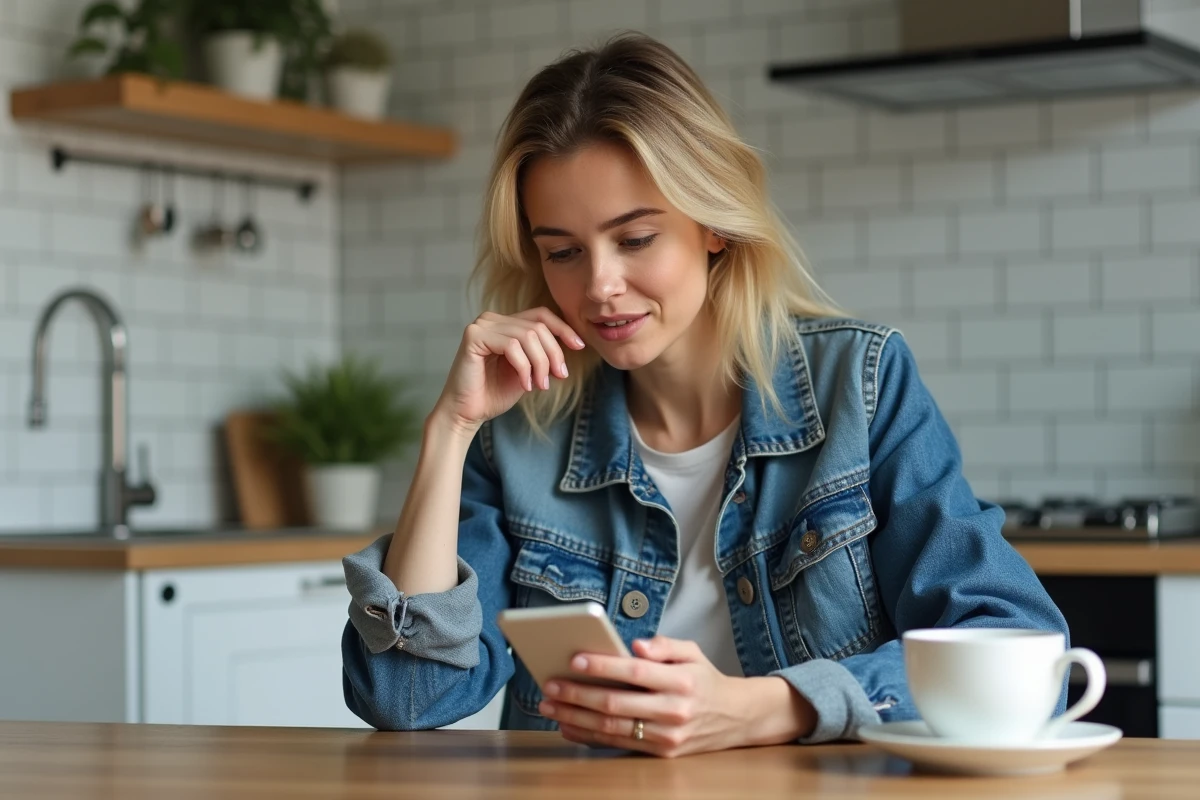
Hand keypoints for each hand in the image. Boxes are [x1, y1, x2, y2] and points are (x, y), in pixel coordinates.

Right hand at [433, 308, 584, 435]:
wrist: (468, 413)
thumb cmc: (494, 393)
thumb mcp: (529, 370)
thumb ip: (544, 354)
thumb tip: (574, 343)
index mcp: (505, 323)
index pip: (541, 315)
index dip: (563, 329)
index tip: (580, 347)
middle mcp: (492, 319)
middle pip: (538, 327)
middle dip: (553, 354)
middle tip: (558, 377)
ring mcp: (482, 325)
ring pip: (528, 336)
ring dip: (540, 364)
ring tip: (539, 385)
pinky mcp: (473, 336)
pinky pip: (512, 346)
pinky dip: (524, 367)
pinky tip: (525, 385)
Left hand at [537, 636, 816, 757]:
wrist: (735, 718)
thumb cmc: (705, 680)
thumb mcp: (692, 652)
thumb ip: (664, 644)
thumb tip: (636, 645)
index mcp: (681, 681)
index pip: (634, 673)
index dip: (602, 667)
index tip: (574, 660)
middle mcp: (674, 711)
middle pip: (616, 704)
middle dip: (577, 694)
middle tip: (549, 684)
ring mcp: (667, 737)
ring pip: (612, 728)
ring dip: (576, 717)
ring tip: (550, 705)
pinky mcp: (661, 753)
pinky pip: (618, 744)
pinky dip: (589, 736)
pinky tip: (568, 725)